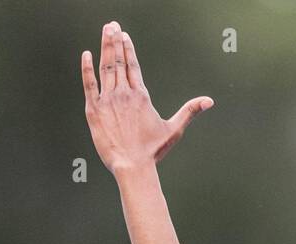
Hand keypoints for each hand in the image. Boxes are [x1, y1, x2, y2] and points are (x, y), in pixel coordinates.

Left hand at [81, 21, 211, 176]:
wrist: (132, 165)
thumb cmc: (153, 150)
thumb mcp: (174, 129)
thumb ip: (190, 111)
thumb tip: (210, 101)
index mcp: (141, 96)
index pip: (134, 66)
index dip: (128, 49)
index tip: (124, 36)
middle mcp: (124, 94)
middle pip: (119, 61)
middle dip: (115, 41)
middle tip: (112, 25)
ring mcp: (108, 100)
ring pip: (105, 68)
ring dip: (105, 48)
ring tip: (105, 32)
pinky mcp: (94, 110)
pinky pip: (89, 84)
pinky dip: (87, 68)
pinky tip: (86, 55)